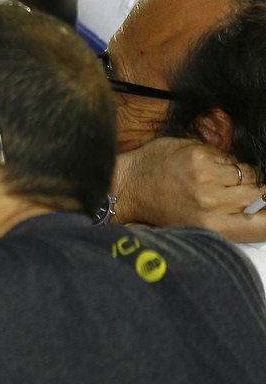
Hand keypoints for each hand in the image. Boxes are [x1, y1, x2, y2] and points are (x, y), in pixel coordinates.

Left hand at [115, 137, 265, 241]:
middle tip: (236, 193)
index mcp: (216, 228)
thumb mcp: (202, 226)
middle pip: (262, 195)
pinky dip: (225, 162)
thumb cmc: (166, 209)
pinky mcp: (198, 155)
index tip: (265, 208)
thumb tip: (265, 209)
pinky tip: (208, 168)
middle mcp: (212, 203)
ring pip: (250, 174)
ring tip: (222, 180)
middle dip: (257, 192)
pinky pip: (230, 158)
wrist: (130, 186)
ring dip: (242, 176)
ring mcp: (205, 177)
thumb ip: (236, 222)